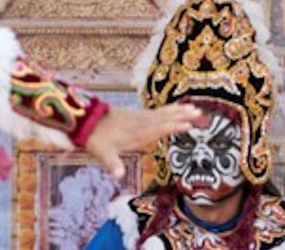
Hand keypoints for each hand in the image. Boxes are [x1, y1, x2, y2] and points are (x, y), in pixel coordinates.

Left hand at [82, 104, 204, 178]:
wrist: (86, 121)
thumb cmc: (96, 140)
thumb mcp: (103, 154)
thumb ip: (112, 164)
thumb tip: (117, 176)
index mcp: (135, 134)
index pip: (157, 129)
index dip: (171, 127)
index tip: (187, 125)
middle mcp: (140, 124)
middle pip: (164, 119)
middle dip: (181, 116)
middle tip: (198, 112)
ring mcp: (139, 118)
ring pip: (162, 114)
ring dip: (178, 111)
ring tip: (194, 108)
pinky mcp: (138, 115)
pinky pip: (157, 112)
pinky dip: (168, 110)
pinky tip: (177, 108)